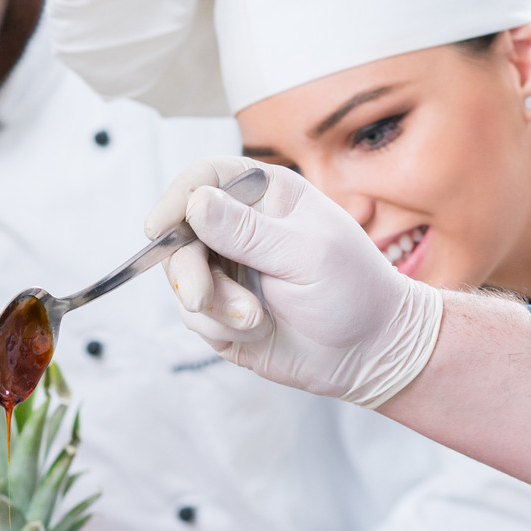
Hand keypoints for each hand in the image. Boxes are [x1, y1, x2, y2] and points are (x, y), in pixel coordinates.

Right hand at [146, 156, 443, 409]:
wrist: (370, 353)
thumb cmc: (354, 291)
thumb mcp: (306, 253)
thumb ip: (248, 231)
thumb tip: (195, 202)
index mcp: (266, 196)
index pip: (205, 178)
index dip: (177, 197)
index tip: (159, 227)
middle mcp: (240, 228)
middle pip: (181, 231)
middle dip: (187, 267)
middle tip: (201, 297)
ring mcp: (229, 270)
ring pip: (182, 277)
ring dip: (210, 302)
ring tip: (252, 318)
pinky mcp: (223, 312)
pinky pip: (194, 316)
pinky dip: (216, 326)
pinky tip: (255, 330)